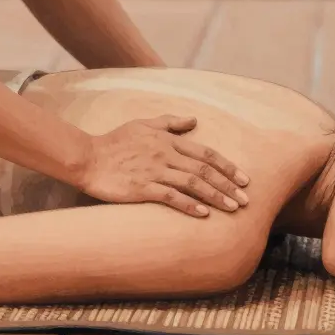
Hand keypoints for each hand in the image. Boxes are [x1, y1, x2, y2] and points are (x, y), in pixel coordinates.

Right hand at [78, 115, 250, 216]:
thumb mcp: (143, 124)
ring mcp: (154, 172)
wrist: (88, 157)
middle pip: (203, 170)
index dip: (227, 166)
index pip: (205, 153)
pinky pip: (171, 197)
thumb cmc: (115, 141)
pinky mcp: (142, 188)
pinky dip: (189, 205)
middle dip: (228, 185)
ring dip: (215, 196)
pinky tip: (204, 214)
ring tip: (233, 208)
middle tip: (246, 199)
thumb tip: (194, 120)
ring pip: (192, 184)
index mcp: (167, 141)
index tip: (244, 179)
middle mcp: (165, 155)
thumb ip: (170, 122)